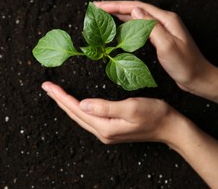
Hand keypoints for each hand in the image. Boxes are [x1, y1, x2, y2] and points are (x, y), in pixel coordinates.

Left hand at [42, 81, 217, 187]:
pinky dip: (77, 108)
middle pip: (74, 113)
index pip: (76, 109)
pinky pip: (87, 117)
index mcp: (104, 126)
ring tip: (55, 93)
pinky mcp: (110, 129)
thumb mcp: (131, 108)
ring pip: (79, 116)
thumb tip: (82, 104)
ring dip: (66, 104)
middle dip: (59, 99)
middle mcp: (102, 131)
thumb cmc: (154, 115)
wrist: (171, 128)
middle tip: (46, 86)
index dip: (61, 96)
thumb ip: (105, 107)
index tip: (48, 85)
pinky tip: (74, 103)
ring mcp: (106, 132)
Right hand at [95, 1, 217, 106]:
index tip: (99, 5)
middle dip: (114, 7)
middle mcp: (162, 20)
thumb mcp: (167, 46)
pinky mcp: (158, 37)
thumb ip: (151, 27)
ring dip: (117, 15)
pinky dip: (124, 25)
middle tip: (96, 8)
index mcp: (165, 19)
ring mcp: (160, 28)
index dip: (115, 5)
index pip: (135, 6)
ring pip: (134, 17)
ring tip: (102, 15)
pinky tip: (117, 28)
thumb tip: (134, 11)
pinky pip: (137, 27)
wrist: (198, 78)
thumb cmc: (185, 64)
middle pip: (133, 9)